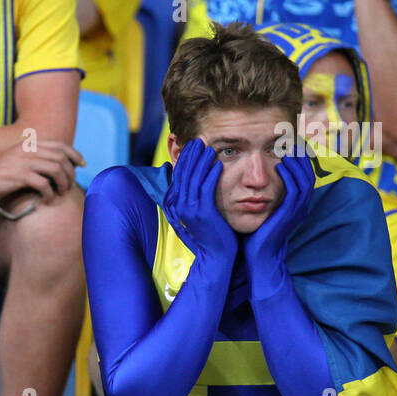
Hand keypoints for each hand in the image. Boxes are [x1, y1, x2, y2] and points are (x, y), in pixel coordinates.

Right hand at [0, 136, 83, 202]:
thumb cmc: (0, 171)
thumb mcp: (19, 157)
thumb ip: (36, 157)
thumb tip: (57, 165)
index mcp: (30, 144)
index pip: (60, 145)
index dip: (74, 154)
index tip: (81, 164)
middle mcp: (29, 150)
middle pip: (61, 158)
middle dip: (70, 173)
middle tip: (69, 186)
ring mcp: (24, 162)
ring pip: (56, 170)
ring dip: (63, 183)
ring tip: (61, 193)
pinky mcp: (19, 176)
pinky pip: (43, 184)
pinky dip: (49, 193)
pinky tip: (48, 199)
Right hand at [164, 137, 236, 272]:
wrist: (217, 256)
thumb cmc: (214, 234)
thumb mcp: (202, 213)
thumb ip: (199, 197)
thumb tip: (201, 181)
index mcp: (178, 204)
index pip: (179, 175)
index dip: (186, 159)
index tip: (194, 145)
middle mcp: (180, 205)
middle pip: (184, 174)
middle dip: (191, 155)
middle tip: (199, 140)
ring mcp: (190, 210)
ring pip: (194, 179)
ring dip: (201, 161)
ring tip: (208, 147)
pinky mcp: (203, 213)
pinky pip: (205, 189)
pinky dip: (210, 175)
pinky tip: (218, 164)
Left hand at [243, 153, 313, 299]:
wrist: (259, 258)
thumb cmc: (256, 234)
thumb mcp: (260, 209)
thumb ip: (261, 192)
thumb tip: (249, 175)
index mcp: (293, 202)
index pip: (301, 173)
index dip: (296, 156)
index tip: (286, 140)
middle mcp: (299, 204)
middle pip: (308, 172)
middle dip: (300, 154)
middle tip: (291, 137)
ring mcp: (297, 210)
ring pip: (305, 179)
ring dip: (297, 161)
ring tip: (289, 146)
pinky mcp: (290, 215)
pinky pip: (297, 191)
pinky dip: (292, 176)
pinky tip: (282, 164)